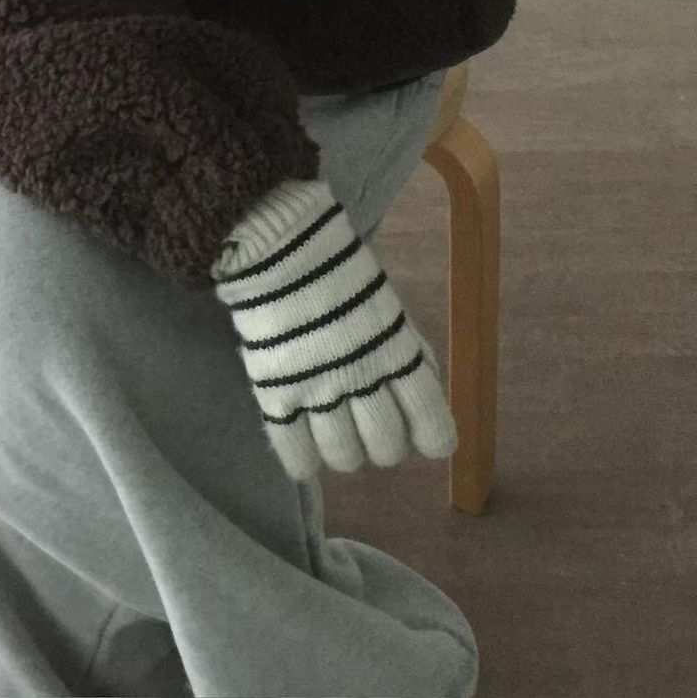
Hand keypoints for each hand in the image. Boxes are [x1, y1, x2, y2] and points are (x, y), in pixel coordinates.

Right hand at [213, 181, 456, 479]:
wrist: (279, 246)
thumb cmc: (340, 272)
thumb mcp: (389, 307)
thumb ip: (408, 349)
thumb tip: (427, 383)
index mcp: (398, 351)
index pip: (430, 421)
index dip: (432, 439)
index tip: (427, 440)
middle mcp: (362, 378)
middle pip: (386, 448)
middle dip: (383, 443)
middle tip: (371, 424)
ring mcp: (316, 389)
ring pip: (344, 458)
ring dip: (346, 452)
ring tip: (335, 431)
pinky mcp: (275, 395)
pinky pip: (296, 455)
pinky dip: (304, 461)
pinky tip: (305, 447)